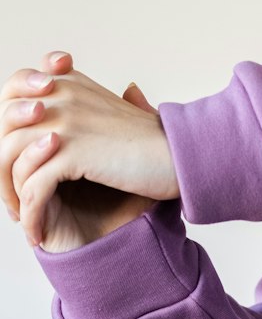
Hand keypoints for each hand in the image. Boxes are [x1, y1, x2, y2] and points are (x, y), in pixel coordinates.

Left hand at [1, 49, 180, 248]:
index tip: (16, 171)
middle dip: (2, 173)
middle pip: (4, 133)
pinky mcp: (70, 152)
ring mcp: (62, 122)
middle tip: (13, 203)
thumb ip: (109, 107)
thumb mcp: (131, 113)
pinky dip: (31, 214)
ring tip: (25, 222)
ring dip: (13, 197)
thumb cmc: (164, 143)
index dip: (6, 137)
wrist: (186, 156)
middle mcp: (59, 95)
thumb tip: (129, 91)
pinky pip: (33, 186)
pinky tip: (38, 234)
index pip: (12, 102)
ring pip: (10, 161)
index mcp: (68, 84)